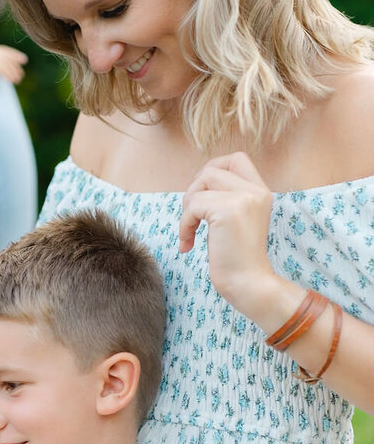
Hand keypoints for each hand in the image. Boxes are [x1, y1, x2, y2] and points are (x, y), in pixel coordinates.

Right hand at [0, 42, 27, 83]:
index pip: (8, 51)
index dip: (17, 55)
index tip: (24, 60)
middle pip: (10, 60)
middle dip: (16, 68)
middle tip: (21, 75)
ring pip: (9, 66)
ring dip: (14, 74)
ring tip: (18, 80)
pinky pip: (4, 71)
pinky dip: (9, 76)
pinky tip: (11, 81)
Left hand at [179, 152, 277, 314]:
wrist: (248, 284)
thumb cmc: (236, 259)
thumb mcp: (235, 220)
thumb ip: (225, 198)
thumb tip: (196, 182)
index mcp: (261, 192)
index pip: (237, 159)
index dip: (213, 168)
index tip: (202, 194)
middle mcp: (256, 191)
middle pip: (212, 169)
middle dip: (194, 190)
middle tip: (193, 216)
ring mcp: (244, 199)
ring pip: (200, 186)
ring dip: (187, 209)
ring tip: (190, 231)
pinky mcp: (228, 211)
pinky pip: (192, 206)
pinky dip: (184, 225)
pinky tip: (188, 244)